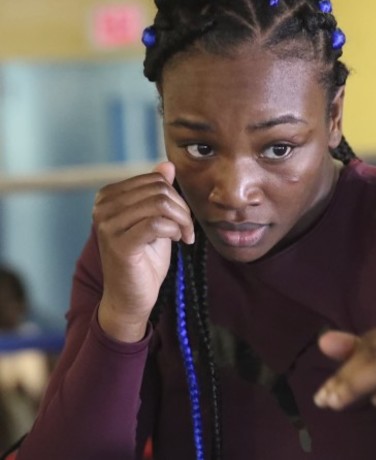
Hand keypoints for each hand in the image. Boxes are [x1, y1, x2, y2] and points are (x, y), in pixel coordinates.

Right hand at [94, 162, 193, 341]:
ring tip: (184, 235)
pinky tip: (178, 240)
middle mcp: (102, 207)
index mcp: (108, 196)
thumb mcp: (154, 219)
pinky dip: (175, 230)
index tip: (183, 219)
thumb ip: (157, 193)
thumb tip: (167, 164)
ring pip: (160, 204)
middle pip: (159, 190)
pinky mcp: (119, 243)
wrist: (132, 297)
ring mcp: (107, 225)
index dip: (176, 197)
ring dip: (182, 220)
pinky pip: (157, 223)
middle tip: (187, 229)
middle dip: (182, 208)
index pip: (154, 180)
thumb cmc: (144, 258)